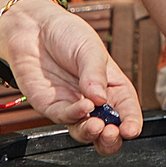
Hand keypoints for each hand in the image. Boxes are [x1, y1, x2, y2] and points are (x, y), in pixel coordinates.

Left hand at [0, 0, 142, 153]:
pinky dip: (75, 116)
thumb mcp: (90, 48)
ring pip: (86, 132)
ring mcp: (73, 106)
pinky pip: (65, 118)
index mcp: (112, 86)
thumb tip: (100, 99)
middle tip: (113, 133)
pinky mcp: (52, 107)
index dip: (131, 123)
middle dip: (112, 138)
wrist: (33, 28)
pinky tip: (83, 108)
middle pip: (108, 130)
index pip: (127, 110)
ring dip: (93, 133)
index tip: (130, 130)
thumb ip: (96, 74)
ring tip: (98, 125)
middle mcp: (94, 101)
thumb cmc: (66, 34)